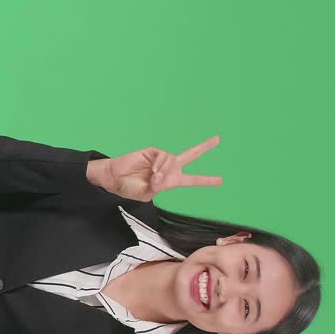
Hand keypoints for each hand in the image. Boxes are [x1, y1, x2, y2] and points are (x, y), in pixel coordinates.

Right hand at [88, 135, 223, 200]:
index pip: (191, 180)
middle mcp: (168, 168)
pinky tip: (152, 170)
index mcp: (170, 181)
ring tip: (154, 177)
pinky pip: (164, 156)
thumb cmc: (128, 188)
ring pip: (173, 160)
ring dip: (165, 170)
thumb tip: (161, 175)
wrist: (113, 178)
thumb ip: (157, 187)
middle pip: (190, 156)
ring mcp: (161, 159)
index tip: (220, 181)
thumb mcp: (145, 194)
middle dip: (204, 147)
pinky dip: (160, 164)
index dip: (206, 181)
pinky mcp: (153, 151)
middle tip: (218, 139)